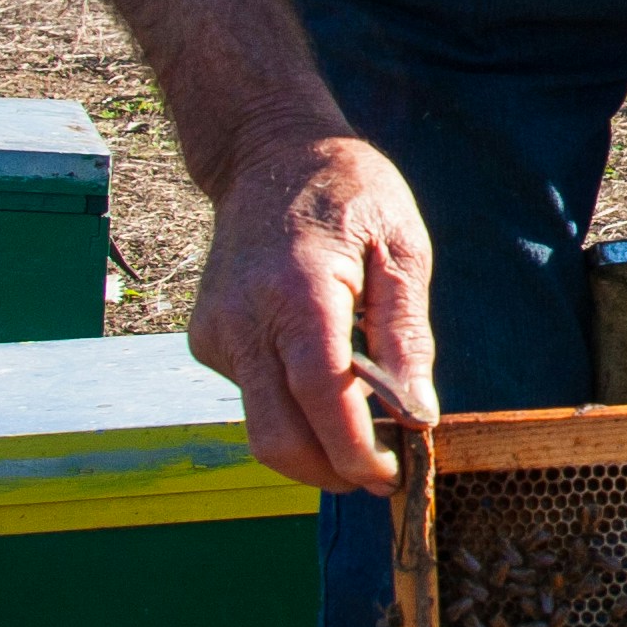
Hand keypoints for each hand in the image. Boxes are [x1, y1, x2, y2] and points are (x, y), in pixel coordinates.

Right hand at [191, 128, 440, 493]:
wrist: (268, 153)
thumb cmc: (348, 193)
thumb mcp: (402, 248)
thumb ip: (408, 335)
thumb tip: (419, 414)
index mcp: (299, 291)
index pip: (320, 399)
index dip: (356, 451)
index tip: (393, 474)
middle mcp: (245, 318)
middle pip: (277, 437)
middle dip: (330, 472)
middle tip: (380, 473)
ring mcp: (218, 331)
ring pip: (260, 428)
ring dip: (312, 447)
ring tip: (363, 426)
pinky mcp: (207, 339)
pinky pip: (252, 397)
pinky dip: (291, 408)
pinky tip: (323, 373)